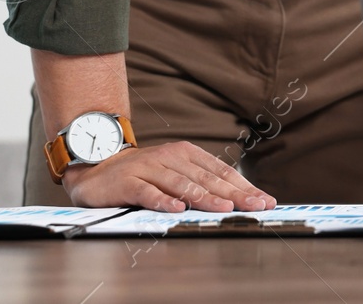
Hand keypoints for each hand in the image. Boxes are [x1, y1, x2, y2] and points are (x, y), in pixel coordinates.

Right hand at [64, 141, 275, 212]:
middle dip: (235, 194)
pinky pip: (148, 192)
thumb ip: (200, 184)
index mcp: (187, 154)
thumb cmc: (144, 174)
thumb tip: (235, 200)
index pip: (221, 171)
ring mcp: (149, 168)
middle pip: (207, 178)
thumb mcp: (175, 173)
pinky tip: (177, 209)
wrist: (98, 168)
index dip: (244, 186)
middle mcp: (171, 157)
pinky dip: (163, 200)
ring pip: (182, 184)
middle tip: (255, 206)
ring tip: (225, 209)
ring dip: (205, 197)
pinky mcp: (128, 182)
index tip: (264, 200)